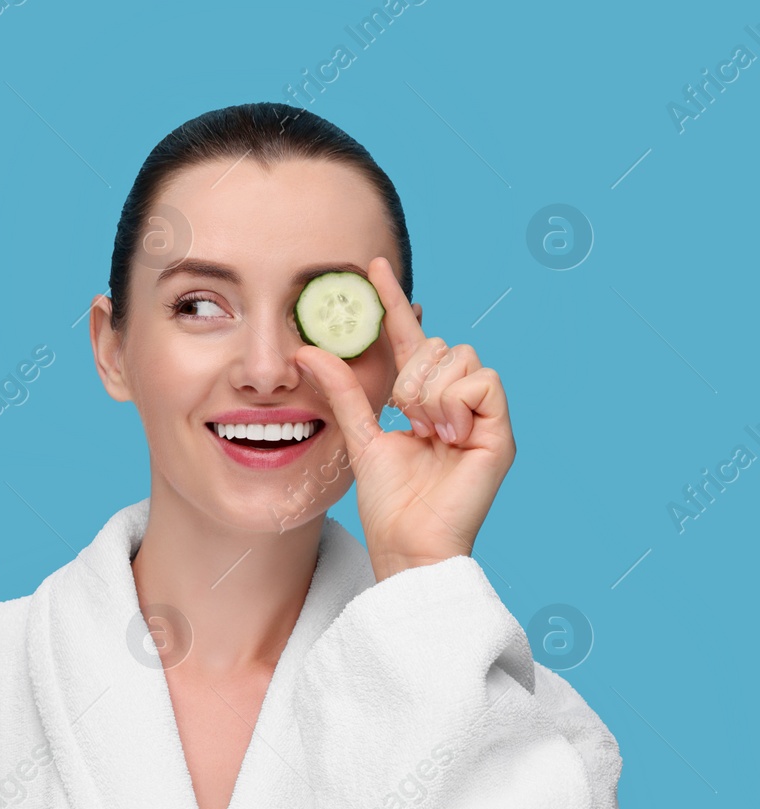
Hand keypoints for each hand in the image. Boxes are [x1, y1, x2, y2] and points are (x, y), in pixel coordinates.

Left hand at [292, 256, 515, 581]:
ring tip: (426, 431)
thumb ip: (342, 390)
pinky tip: (447, 435)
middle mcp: (455, 402)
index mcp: (422, 399)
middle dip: (414, 374)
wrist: (407, 543)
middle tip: (405, 416)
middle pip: (441, 343)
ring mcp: (481, 416)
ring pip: (461, 358)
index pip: (408, 338)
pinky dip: (455, 404)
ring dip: (432, 393)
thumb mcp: (359, 434)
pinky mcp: (500, 431)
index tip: (371, 266)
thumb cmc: (388, 501)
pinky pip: (483, 381)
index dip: (392, 302)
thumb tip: (308, 350)